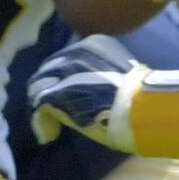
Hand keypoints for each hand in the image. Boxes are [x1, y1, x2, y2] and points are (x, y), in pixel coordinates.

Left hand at [25, 33, 151, 151]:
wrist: (141, 107)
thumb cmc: (140, 97)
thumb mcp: (120, 73)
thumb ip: (101, 74)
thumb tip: (91, 88)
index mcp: (94, 44)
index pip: (67, 59)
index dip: (65, 79)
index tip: (72, 95)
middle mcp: (75, 52)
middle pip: (49, 70)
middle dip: (50, 90)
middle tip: (55, 111)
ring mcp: (63, 71)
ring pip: (38, 86)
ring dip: (43, 107)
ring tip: (51, 126)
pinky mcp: (55, 93)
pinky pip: (37, 105)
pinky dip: (41, 123)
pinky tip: (49, 135)